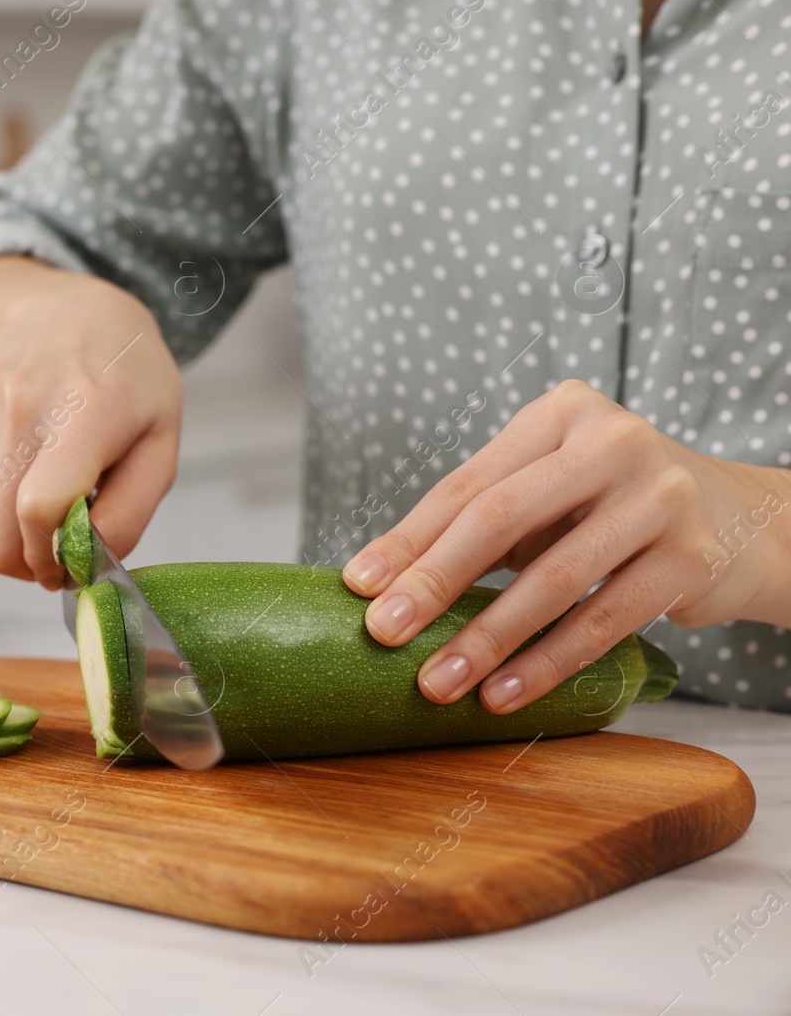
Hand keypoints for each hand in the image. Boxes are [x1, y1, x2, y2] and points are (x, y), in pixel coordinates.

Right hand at [0, 256, 181, 587]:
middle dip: (32, 562)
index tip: (77, 559)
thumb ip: (130, 514)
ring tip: (49, 490)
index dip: (55, 555)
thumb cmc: (128, 383)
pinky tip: (23, 467)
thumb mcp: (161, 445)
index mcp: (83, 409)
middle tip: (63, 547)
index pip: (40, 510)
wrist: (69, 314)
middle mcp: (16, 406)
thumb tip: (85, 565)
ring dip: (15, 531)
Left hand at [340, 380, 790, 712]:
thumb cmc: (614, 508)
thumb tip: (381, 583)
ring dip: (485, 638)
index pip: (467, 484)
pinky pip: (603, 620)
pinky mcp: (692, 557)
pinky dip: (546, 662)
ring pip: (552, 577)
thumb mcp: (549, 495)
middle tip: (384, 632)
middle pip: (499, 518)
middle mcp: (612, 441)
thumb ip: (479, 521)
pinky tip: (505, 692)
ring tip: (437, 682)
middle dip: (433, 581)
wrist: (747, 523)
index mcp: (560, 413)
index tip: (359, 585)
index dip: (408, 538)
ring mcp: (660, 496)